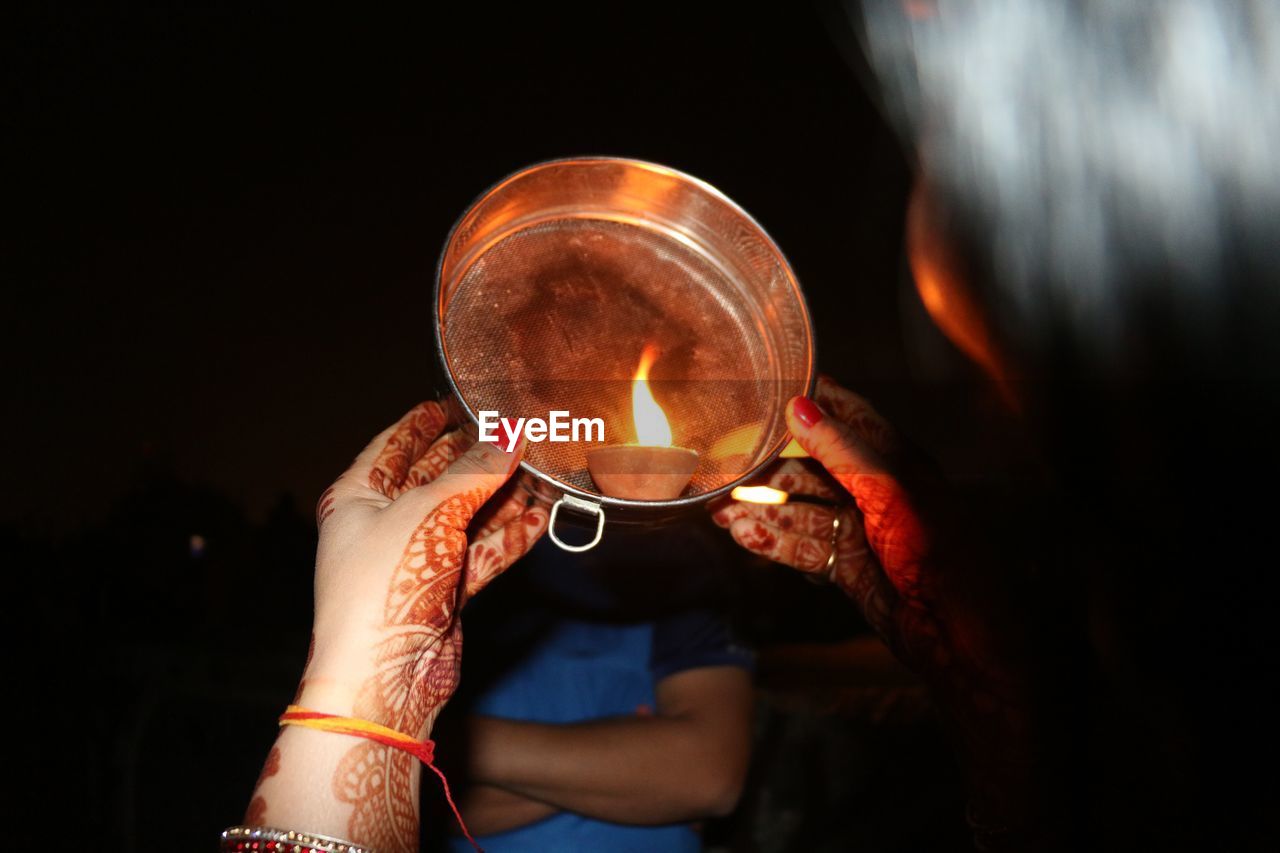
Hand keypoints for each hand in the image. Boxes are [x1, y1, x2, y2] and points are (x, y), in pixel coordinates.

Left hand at [246, 399, 548, 850]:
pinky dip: (510, 536)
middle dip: (475, 456)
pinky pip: (482, 553)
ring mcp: (415, 559)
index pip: (393, 445)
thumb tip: (509, 434)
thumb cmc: (382, 588)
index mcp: (357, 498)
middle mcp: (383, 525)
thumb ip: (473, 472)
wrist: (383, 677)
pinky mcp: (445, 592)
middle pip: (436, 478)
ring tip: (541, 468)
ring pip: (466, 516)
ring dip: (502, 496)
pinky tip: (542, 516)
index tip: (457, 400)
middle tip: (514, 431)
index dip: (425, 422)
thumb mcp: (428, 512)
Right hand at [711, 376, 1013, 701]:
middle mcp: (877, 492)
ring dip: (764, 509)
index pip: (851, 419)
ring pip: (802, 511)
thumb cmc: (941, 552)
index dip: (816, 402)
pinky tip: (745, 536)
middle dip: (771, 468)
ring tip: (721, 509)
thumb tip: (801, 407)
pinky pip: (804, 548)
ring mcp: (860, 530)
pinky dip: (774, 542)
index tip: (775, 389)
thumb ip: (843, 450)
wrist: (957, 633)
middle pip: (814, 469)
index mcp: (898, 462)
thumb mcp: (891, 490)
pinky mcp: (849, 566)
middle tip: (729, 466)